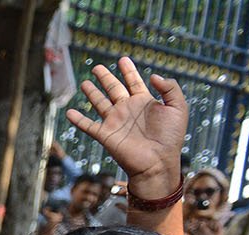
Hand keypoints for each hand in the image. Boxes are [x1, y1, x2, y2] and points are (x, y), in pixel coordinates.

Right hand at [66, 57, 187, 191]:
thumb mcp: (178, 107)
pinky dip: (78, 119)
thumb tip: (153, 76)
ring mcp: (115, 122)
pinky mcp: (105, 135)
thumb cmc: (171, 137)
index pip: (134, 81)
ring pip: (99, 103)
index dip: (128, 70)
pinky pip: (88, 125)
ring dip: (92, 93)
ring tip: (84, 83)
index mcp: (144, 102)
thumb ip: (170, 88)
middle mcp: (127, 110)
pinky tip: (70, 112)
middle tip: (97, 67)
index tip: (123, 59)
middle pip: (113, 89)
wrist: (158, 161)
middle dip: (105, 77)